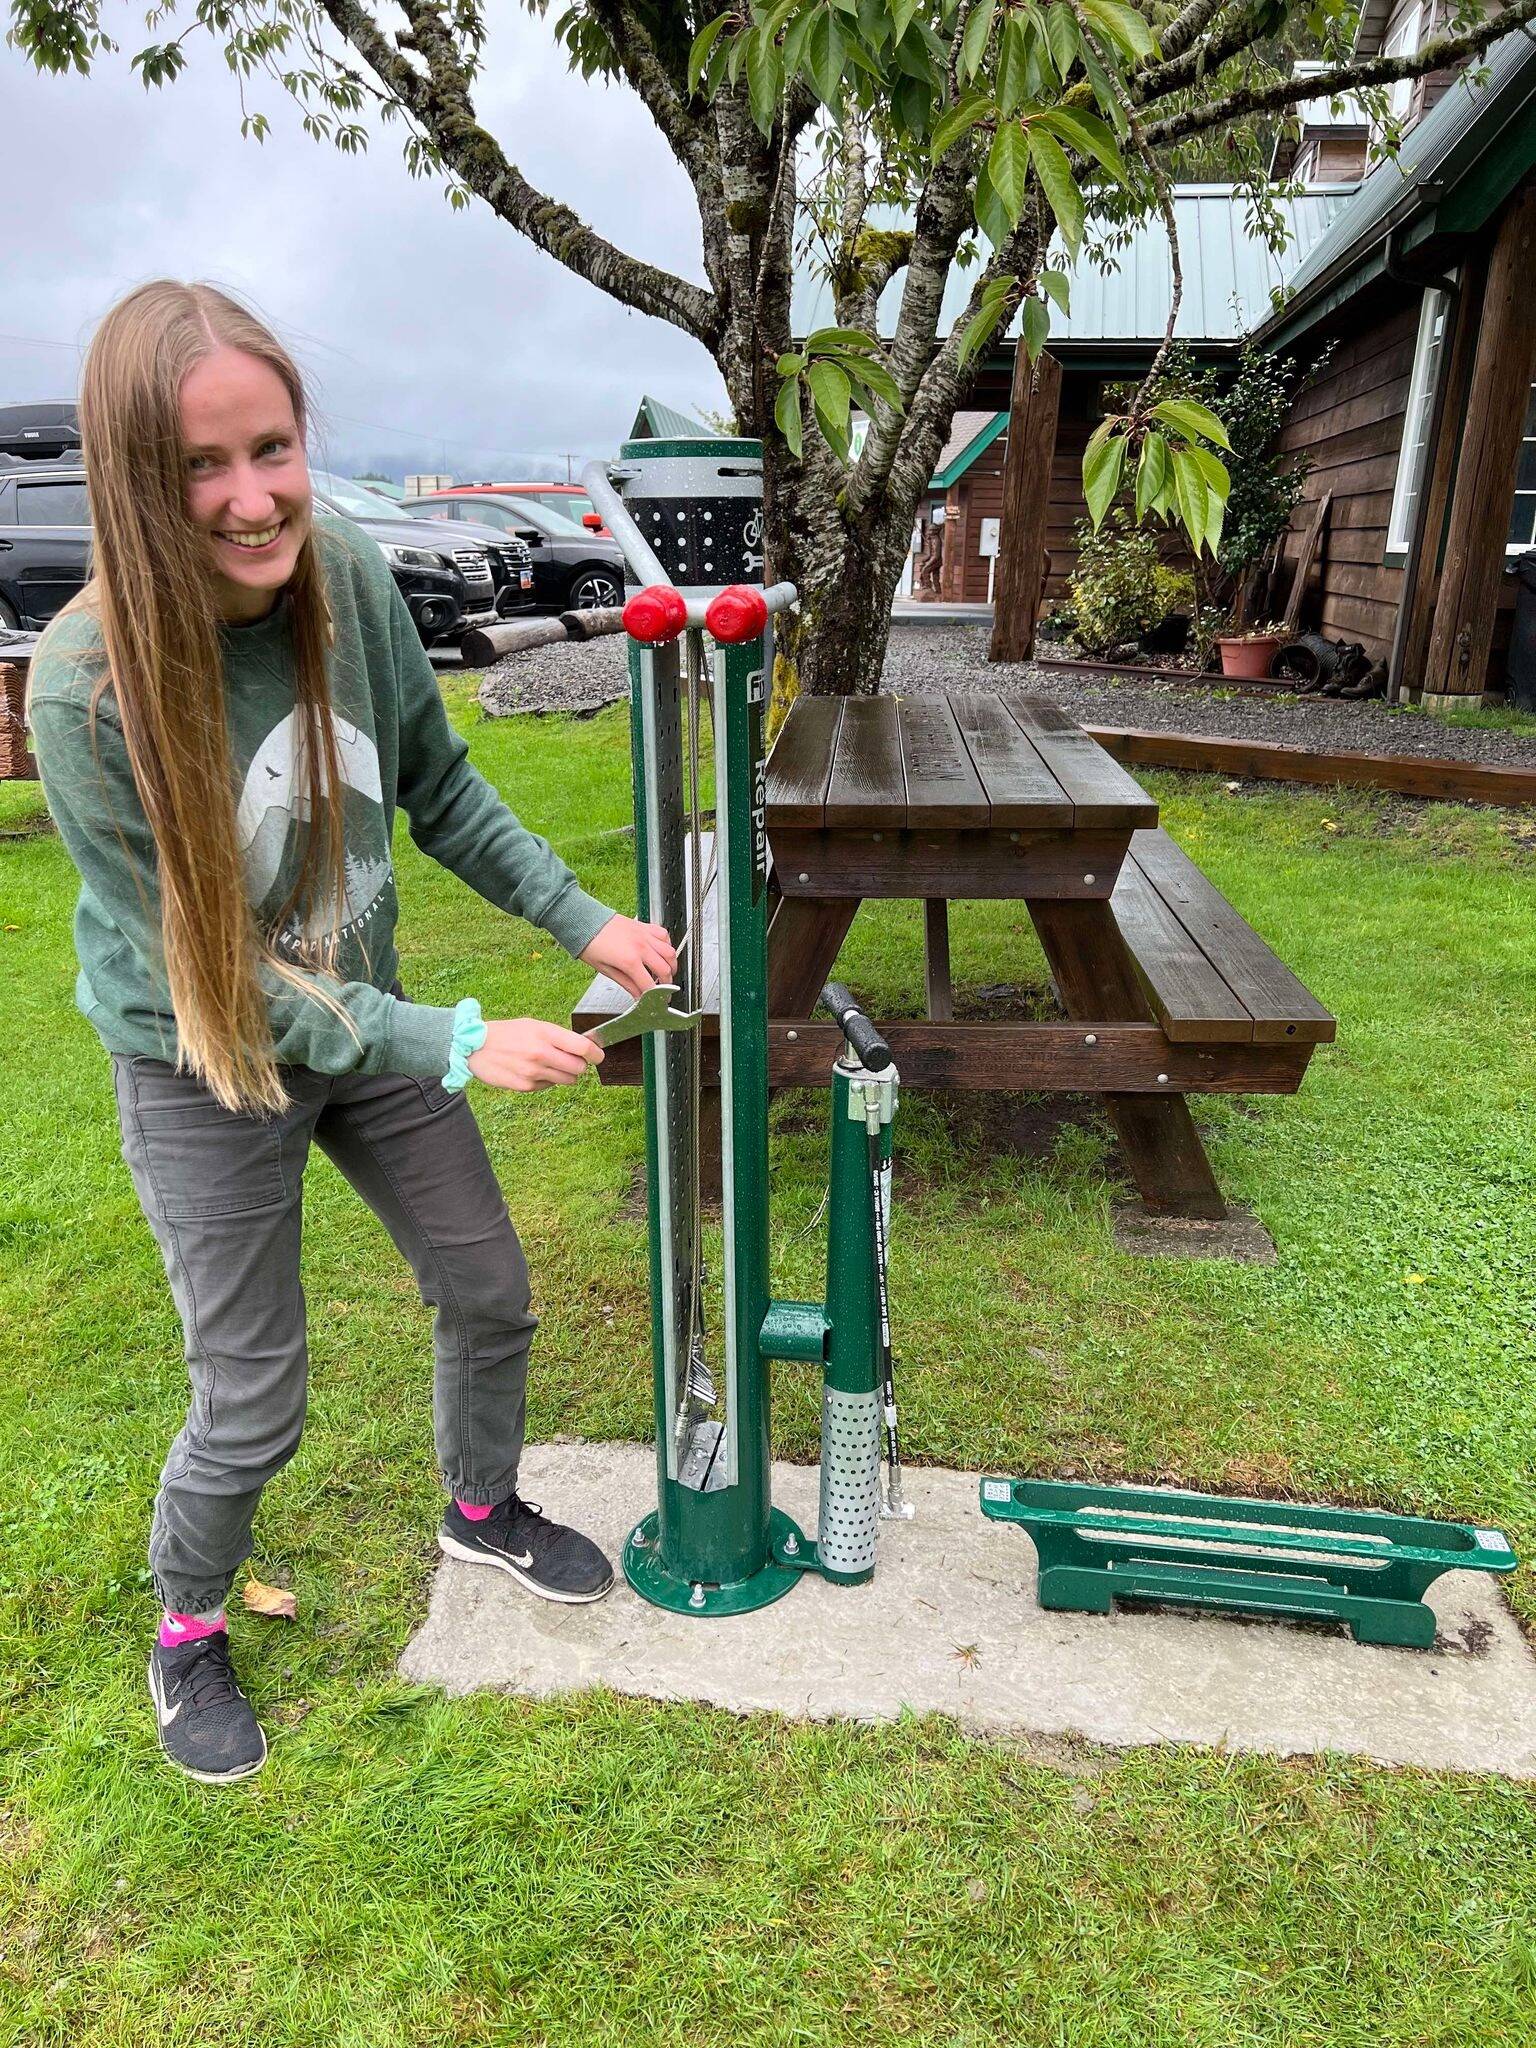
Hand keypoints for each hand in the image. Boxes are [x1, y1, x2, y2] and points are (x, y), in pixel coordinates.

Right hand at [467, 1018, 603, 1091]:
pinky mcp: (525, 1086)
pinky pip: (548, 1087)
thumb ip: (558, 1037)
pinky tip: (532, 1071)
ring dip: (565, 1075)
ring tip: (549, 1065)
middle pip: (580, 1068)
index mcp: (546, 1033)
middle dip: (580, 1066)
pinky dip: (546, 1081)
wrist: (474, 1047)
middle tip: (571, 1061)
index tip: (598, 1056)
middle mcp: (542, 1053)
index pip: (583, 1047)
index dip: (596, 1054)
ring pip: (568, 1080)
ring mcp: (533, 1072)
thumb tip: (583, 1049)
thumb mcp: (534, 1026)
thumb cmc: (507, 1033)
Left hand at [579, 914, 677, 999]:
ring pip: (670, 952)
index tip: (655, 1001)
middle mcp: (641, 947)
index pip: (650, 984)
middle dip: (666, 984)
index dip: (654, 997)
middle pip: (665, 970)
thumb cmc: (591, 944)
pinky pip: (664, 935)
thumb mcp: (605, 970)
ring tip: (666, 973)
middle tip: (661, 989)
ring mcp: (644, 936)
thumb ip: (626, 984)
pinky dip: (667, 945)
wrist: (585, 922)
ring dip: (671, 965)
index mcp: (629, 961)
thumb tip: (637, 995)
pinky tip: (661, 952)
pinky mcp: (644, 927)